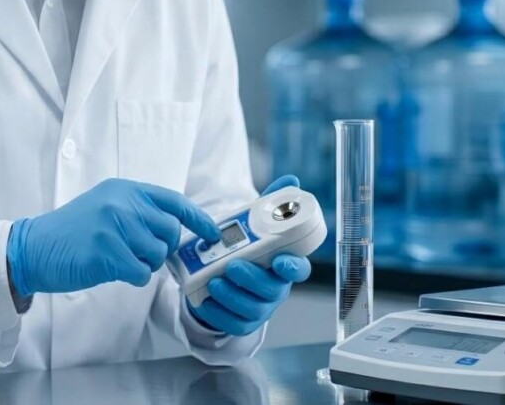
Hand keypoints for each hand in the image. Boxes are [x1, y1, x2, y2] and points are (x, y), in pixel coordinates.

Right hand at [7, 178, 219, 296]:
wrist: (34, 247)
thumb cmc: (73, 232)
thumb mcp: (106, 206)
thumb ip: (138, 211)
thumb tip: (177, 230)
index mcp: (125, 189)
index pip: (173, 201)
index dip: (198, 217)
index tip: (212, 233)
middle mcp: (122, 203)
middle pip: (170, 231)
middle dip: (163, 248)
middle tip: (143, 254)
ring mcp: (114, 226)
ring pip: (157, 253)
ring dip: (146, 264)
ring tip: (121, 260)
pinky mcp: (107, 252)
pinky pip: (141, 272)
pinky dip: (132, 277)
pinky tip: (113, 270)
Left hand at [186, 175, 312, 335]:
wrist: (226, 277)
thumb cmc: (247, 250)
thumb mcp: (256, 225)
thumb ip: (272, 204)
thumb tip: (292, 180)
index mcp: (283, 265)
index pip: (298, 269)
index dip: (293, 267)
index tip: (280, 260)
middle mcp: (275, 288)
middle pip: (271, 290)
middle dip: (252, 279)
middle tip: (232, 265)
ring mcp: (259, 307)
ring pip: (251, 309)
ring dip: (232, 296)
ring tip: (214, 281)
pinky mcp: (241, 322)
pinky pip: (232, 323)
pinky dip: (218, 314)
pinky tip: (205, 301)